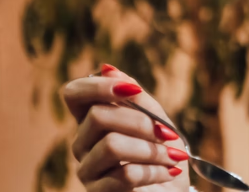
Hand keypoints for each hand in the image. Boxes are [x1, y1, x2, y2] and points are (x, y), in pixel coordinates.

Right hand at [63, 65, 188, 191]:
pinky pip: (124, 175)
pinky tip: (168, 173)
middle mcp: (84, 143)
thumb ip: (137, 97)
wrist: (173, 191)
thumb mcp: (158, 120)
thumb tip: (108, 68)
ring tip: (173, 157)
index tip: (132, 90)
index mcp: (95, 120)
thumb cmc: (165, 155)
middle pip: (97, 116)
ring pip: (111, 145)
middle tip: (168, 134)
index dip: (97, 86)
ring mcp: (87, 169)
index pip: (74, 94)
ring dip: (152, 150)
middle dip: (141, 122)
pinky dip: (154, 171)